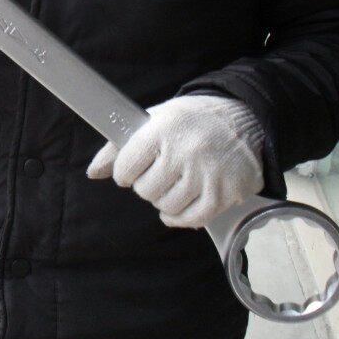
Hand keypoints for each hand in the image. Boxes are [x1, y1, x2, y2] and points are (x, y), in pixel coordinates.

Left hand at [86, 95, 264, 227]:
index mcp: (163, 129)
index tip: (131, 169)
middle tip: (158, 174)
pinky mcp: (225, 193)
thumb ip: (120, 146)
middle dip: (146, 185)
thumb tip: (93, 172)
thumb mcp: (155, 120)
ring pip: (167, 205)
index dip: (124, 172)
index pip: (127, 165)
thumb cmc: (193, 120)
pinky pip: (192, 219)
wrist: (246, 120)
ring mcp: (207, 174)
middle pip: (146, 190)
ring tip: (172, 184)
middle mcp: (185, 151)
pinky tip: (179, 206)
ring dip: (163, 200)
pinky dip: (179, 218)